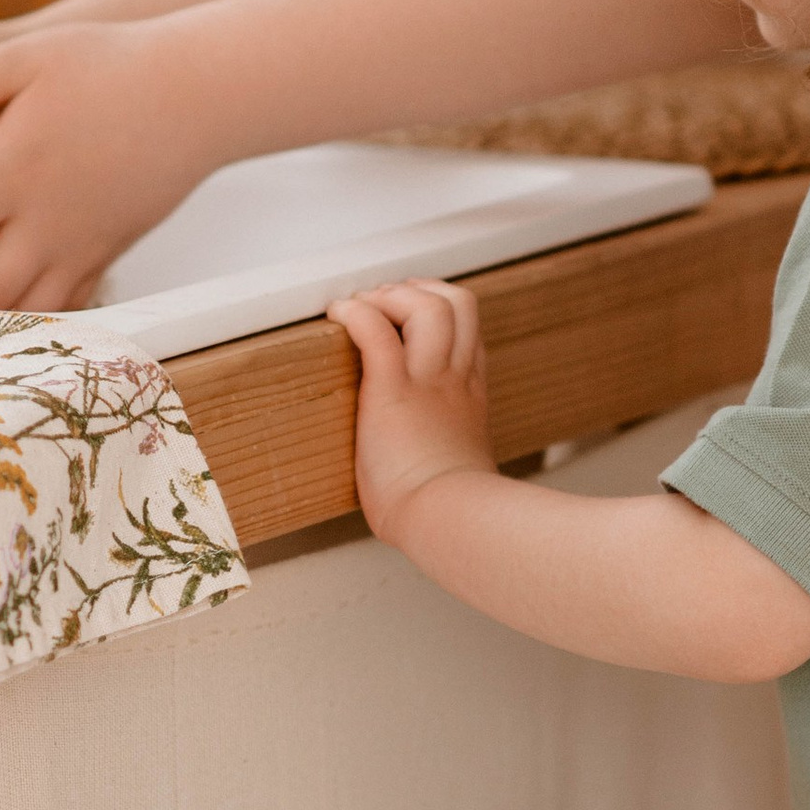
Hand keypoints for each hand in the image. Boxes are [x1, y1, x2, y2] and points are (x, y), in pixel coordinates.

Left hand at [0, 18, 223, 310]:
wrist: (198, 93)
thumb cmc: (110, 66)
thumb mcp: (19, 59)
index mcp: (14, 177)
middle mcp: (47, 226)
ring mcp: (82, 248)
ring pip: (19, 316)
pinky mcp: (108, 254)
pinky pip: (62, 306)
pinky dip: (23, 315)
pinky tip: (0, 302)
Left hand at [330, 281, 495, 538]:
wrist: (448, 518)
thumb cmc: (449, 511)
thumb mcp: (459, 468)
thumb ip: (447, 453)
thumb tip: (427, 471)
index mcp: (470, 397)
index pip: (468, 334)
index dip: (442, 316)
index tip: (410, 321)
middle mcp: (454, 378)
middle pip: (459, 303)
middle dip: (422, 291)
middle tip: (386, 304)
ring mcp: (427, 380)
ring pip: (428, 304)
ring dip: (392, 296)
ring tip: (364, 308)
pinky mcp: (392, 389)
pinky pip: (375, 330)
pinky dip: (356, 313)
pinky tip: (339, 315)